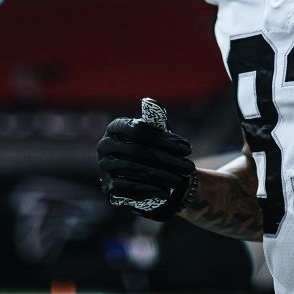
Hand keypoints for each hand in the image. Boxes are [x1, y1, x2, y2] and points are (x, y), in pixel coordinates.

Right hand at [97, 99, 196, 220]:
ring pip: (134, 169)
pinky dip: (147, 189)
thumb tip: (150, 102)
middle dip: (166, 159)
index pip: (138, 130)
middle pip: (137, 151)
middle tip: (190, 168)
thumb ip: (155, 118)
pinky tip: (165, 191)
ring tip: (181, 180)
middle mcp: (105, 146)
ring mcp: (104, 167)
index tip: (187, 148)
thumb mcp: (156, 132)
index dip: (165, 140)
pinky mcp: (107, 187)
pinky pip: (128, 188)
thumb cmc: (152, 147)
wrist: (141, 175)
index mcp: (115, 127)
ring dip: (161, 175)